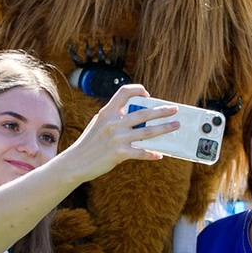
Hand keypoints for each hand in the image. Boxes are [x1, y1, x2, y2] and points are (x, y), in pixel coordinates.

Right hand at [58, 84, 177, 182]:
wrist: (76, 162)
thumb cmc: (89, 143)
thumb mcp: (98, 124)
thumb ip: (114, 118)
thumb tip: (137, 116)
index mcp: (107, 112)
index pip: (124, 92)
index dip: (137, 90)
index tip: (148, 94)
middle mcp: (113, 123)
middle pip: (143, 113)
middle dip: (162, 111)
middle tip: (175, 110)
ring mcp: (116, 138)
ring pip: (147, 132)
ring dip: (164, 129)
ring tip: (175, 126)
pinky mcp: (119, 153)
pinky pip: (140, 153)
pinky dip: (151, 154)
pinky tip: (159, 155)